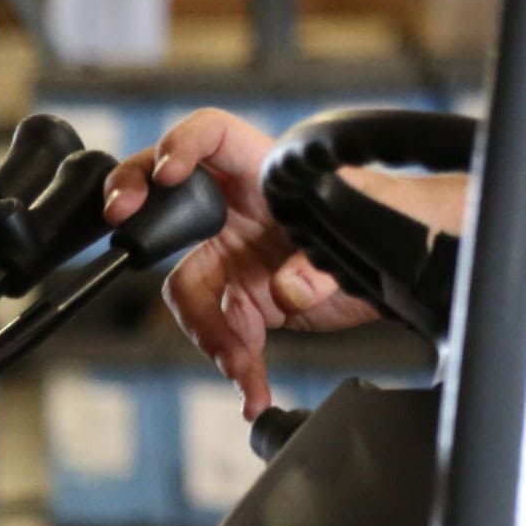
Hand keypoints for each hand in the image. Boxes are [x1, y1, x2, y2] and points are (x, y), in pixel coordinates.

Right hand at [101, 108, 377, 419]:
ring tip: (243, 366)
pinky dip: (233, 363)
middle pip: (168, 201)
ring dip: (208, 331)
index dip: (182, 143)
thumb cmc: (384, 222)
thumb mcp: (358, 233)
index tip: (167, 172)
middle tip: (124, 221)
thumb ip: (318, 262)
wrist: (400, 266)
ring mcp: (234, 254)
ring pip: (187, 286)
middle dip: (139, 209)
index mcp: (267, 173)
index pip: (214, 136)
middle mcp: (239, 211)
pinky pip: (218, 331)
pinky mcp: (242, 297)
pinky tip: (252, 389)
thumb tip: (283, 289)